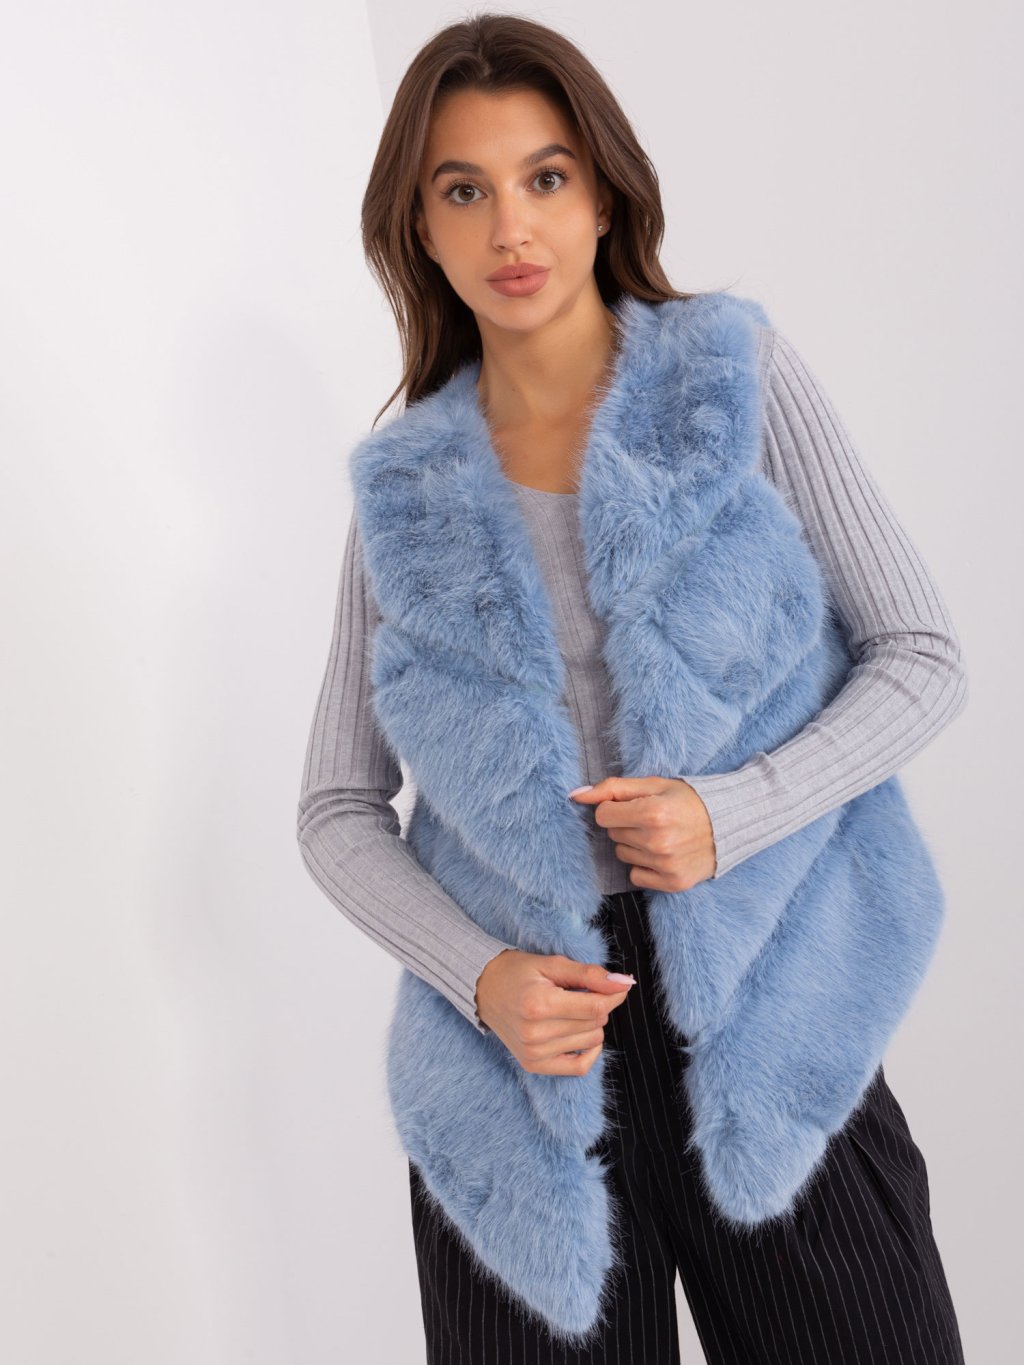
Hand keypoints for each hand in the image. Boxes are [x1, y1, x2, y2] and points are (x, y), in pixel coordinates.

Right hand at [474, 948, 634, 1073]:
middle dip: (597, 1005)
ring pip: (591, 1042)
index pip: (596, 1007)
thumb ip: (590, 974)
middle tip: (578, 992)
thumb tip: (625, 982)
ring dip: (589, 1024)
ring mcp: (534, 1053)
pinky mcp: (533, 1064)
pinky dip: (589, 1051)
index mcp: (539, 1005)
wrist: (484, 990)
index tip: (615, 984)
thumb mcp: (553, 964)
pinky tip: (581, 1035)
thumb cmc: (518, 972)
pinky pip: (579, 1067)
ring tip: (569, 1009)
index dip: (613, 994)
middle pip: (595, 1024)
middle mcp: (535, 1033)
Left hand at [569, 776, 716, 890]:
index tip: (634, 806)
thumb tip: (575, 795)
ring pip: (623, 855)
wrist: (729, 824)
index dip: (615, 808)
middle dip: (626, 825)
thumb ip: (613, 788)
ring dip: (635, 845)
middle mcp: (658, 842)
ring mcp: (665, 865)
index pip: (603, 815)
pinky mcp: (672, 883)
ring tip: (660, 835)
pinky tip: (663, 854)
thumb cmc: (689, 800)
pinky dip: (644, 866)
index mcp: (653, 813)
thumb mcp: (653, 785)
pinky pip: (635, 876)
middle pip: (613, 835)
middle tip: (653, 820)